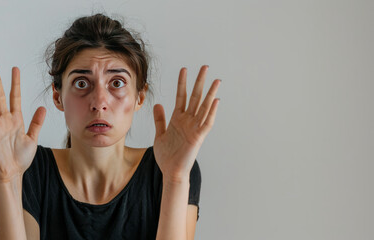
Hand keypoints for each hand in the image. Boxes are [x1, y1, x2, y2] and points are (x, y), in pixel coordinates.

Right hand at [0, 64, 45, 181]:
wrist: (13, 172)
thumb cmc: (21, 157)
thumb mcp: (32, 138)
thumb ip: (36, 122)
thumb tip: (42, 107)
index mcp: (16, 119)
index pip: (15, 97)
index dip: (15, 83)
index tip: (15, 69)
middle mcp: (5, 120)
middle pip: (0, 96)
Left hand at [153, 65, 219, 181]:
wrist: (170, 171)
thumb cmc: (166, 156)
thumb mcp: (160, 134)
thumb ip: (160, 119)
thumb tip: (158, 104)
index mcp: (178, 119)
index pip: (181, 96)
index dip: (182, 83)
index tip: (184, 69)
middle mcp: (188, 121)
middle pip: (195, 97)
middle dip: (199, 82)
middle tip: (204, 67)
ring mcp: (194, 128)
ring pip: (203, 107)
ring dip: (210, 94)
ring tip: (216, 80)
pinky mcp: (198, 137)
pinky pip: (206, 123)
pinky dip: (211, 112)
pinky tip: (215, 101)